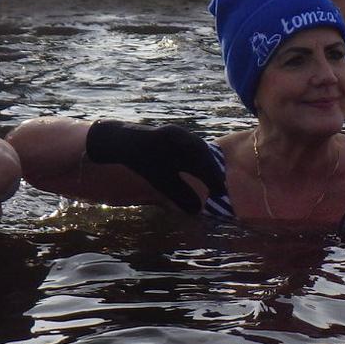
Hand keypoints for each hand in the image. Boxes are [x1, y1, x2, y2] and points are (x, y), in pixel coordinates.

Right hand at [84, 121, 226, 215]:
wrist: (123, 145)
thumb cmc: (147, 163)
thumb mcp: (165, 183)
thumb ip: (181, 195)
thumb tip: (197, 211)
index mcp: (188, 156)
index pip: (205, 167)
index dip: (213, 179)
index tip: (221, 194)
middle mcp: (185, 145)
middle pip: (204, 157)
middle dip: (212, 171)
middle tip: (219, 188)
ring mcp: (175, 136)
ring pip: (194, 145)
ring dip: (204, 159)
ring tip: (209, 174)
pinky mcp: (163, 131)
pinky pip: (176, 136)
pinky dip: (185, 143)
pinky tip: (191, 151)